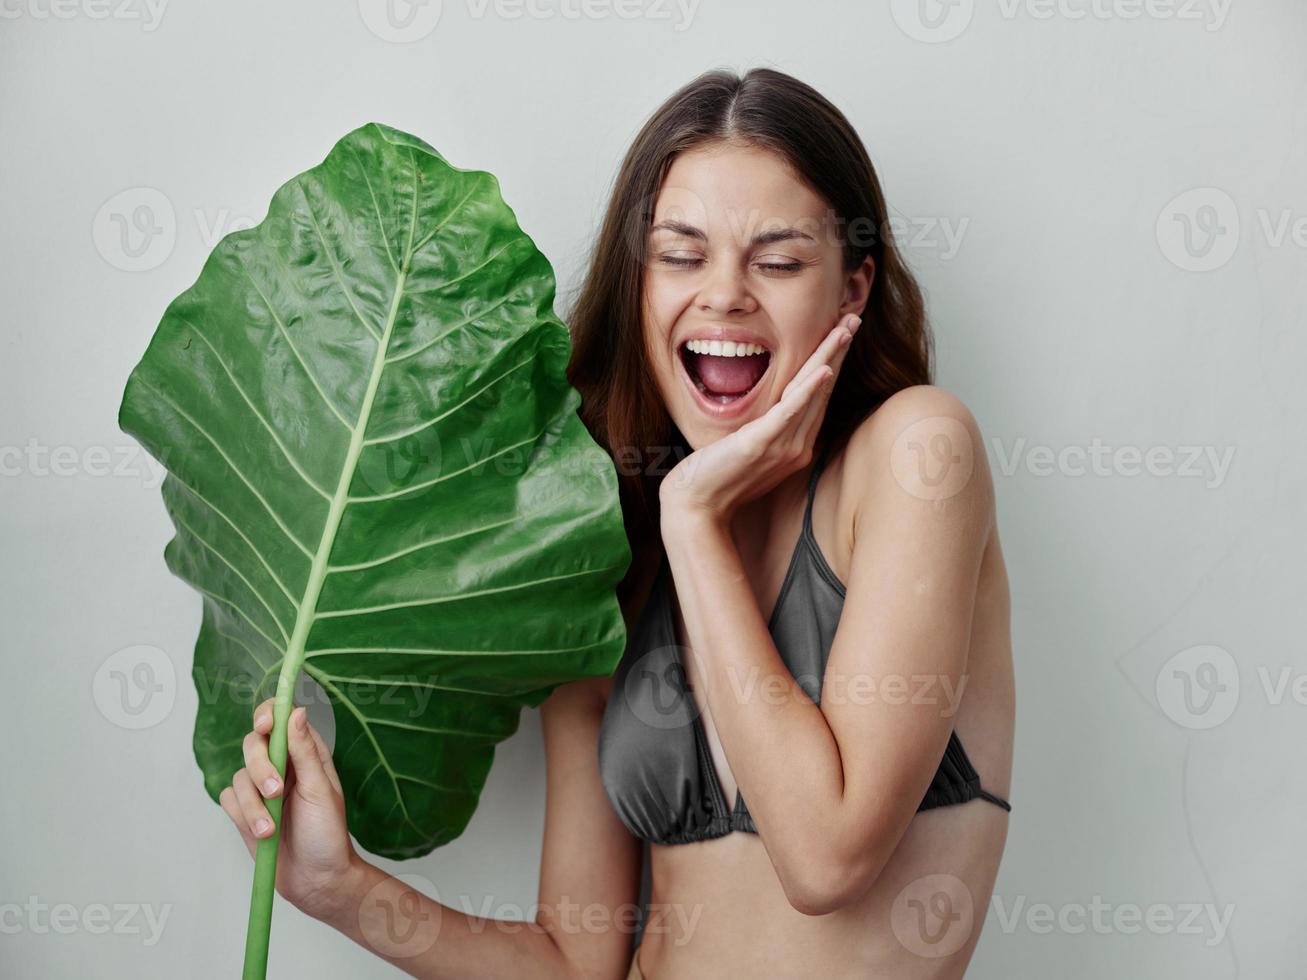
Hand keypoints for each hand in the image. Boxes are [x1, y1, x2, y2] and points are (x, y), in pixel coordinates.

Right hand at [219, 698, 363, 920]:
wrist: (316, 880)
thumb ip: (305, 752)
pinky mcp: (246, 811)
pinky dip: (242, 815)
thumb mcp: (321, 791)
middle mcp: (282, 766)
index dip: (268, 715)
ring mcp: (261, 789)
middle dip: (259, 767)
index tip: (264, 726)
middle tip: (275, 792)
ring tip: (271, 829)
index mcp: (305, 755)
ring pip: (238, 775)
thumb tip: (296, 711)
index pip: (281, 719)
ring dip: (253, 804)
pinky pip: (229, 799)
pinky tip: (261, 833)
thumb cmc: (327, 834)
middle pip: (252, 745)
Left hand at [660, 313, 860, 523]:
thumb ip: (765, 431)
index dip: (832, 360)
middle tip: (854, 317)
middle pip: (822, 388)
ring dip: (830, 357)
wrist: (696, 508)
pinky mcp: (760, 444)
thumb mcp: (748, 448)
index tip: (842, 332)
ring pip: (812, 393)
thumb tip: (771, 412)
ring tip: (845, 329)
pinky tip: (823, 370)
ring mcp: (782, 447)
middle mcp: (797, 446)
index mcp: (794, 445)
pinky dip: (807, 390)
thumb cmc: (716, 478)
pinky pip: (789, 413)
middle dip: (839, 350)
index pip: (818, 395)